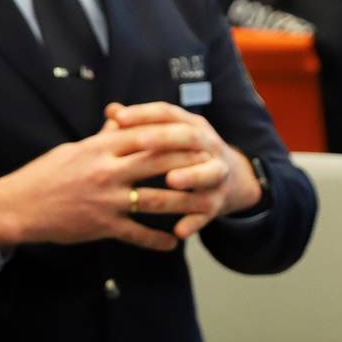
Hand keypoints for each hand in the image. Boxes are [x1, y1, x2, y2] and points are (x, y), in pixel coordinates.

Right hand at [0, 119, 213, 252]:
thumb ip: (100, 139)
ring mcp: (107, 200)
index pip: (144, 136)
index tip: (196, 137)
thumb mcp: (72, 150)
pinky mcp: (103, 225)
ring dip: (185, 204)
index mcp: (98, 149)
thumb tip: (119, 123)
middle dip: (189, 165)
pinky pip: (138, 234)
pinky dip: (157, 240)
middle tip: (213, 167)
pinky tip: (173, 243)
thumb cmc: (43, 174)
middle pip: (158, 164)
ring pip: (157, 200)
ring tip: (206, 206)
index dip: (173, 137)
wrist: (19, 206)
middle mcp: (107, 172)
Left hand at [105, 102, 262, 239]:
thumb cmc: (183, 153)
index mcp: (190, 125)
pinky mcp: (218, 202)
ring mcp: (217, 174)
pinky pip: (208, 213)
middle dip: (165, 138)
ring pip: (208, 173)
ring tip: (170, 180)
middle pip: (189, 137)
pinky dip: (194, 221)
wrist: (230, 179)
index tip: (119, 118)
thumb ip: (138, 125)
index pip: (167, 113)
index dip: (143, 114)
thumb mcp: (166, 134)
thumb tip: (111, 110)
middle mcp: (208, 146)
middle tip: (141, 141)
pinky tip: (178, 231)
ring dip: (190, 176)